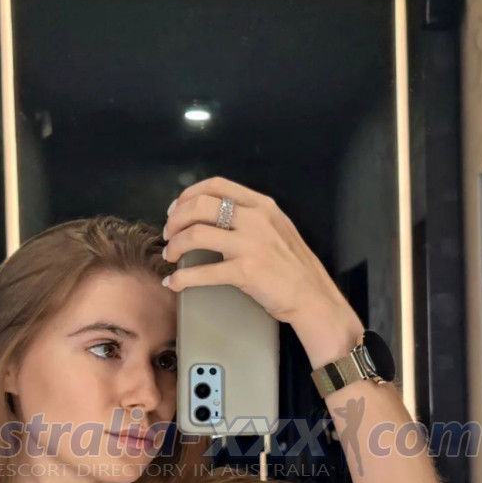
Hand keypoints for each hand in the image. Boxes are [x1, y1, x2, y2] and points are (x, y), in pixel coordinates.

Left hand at [162, 175, 358, 329]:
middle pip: (200, 206)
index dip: (188, 195)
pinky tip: (174, 283)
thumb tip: (214, 216)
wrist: (313, 297)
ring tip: (169, 256)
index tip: (176, 209)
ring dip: (175, 245)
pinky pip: (202, 272)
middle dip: (176, 220)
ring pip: (196, 234)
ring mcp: (251, 245)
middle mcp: (256, 219)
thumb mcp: (277, 229)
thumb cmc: (293, 266)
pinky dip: (181, 278)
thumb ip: (250, 217)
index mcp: (262, 205)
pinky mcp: (245, 271)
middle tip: (168, 234)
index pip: (216, 185)